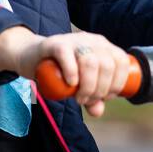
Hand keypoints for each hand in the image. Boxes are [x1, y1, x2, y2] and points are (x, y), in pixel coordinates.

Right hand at [0, 26, 130, 117]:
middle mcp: (92, 39)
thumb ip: (91, 98)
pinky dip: (72, 71)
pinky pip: (67, 54)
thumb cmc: (59, 71)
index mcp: (103, 46)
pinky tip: (71, 83)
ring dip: (88, 86)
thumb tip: (98, 112)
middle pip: (106, 65)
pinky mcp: (55, 43)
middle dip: (100, 89)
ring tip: (79, 98)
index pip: (121, 62)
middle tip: (87, 100)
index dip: (117, 83)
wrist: (31, 58)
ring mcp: (74, 39)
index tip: (106, 97)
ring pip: (90, 61)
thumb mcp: (78, 85)